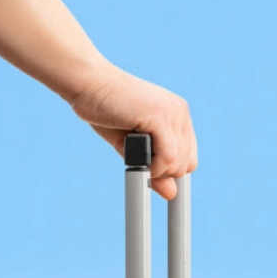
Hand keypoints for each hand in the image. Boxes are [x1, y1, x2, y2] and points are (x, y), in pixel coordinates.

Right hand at [69, 64, 197, 199]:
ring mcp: (172, 113)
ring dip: (154, 170)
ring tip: (132, 154)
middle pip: (186, 164)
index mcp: (177, 116)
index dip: (170, 171)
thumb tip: (172, 194)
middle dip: (161, 172)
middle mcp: (180, 112)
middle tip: (137, 161)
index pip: (189, 157)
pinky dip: (153, 167)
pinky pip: (168, 158)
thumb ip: (154, 167)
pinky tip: (135, 158)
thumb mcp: (133, 146)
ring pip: (178, 164)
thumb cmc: (105, 111)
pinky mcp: (160, 117)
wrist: (86, 84)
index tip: (152, 173)